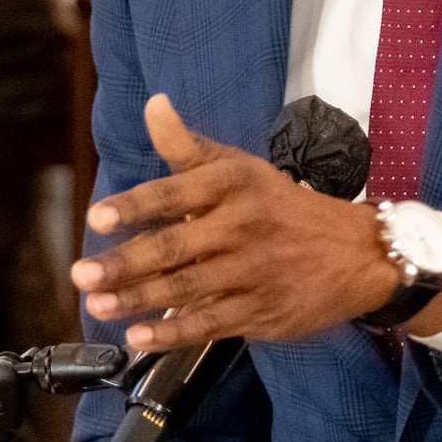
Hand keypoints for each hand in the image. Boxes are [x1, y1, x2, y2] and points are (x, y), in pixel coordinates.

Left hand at [74, 95, 414, 350]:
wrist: (359, 253)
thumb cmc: (283, 208)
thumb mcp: (240, 168)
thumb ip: (189, 146)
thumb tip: (154, 104)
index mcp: (233, 185)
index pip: (175, 192)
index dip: (134, 207)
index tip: (98, 219)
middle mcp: (243, 225)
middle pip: (175, 245)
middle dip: (125, 263)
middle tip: (82, 275)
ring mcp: (253, 270)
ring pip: (187, 286)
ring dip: (138, 299)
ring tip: (98, 306)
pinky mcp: (262, 309)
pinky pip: (211, 323)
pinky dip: (174, 332)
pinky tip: (141, 337)